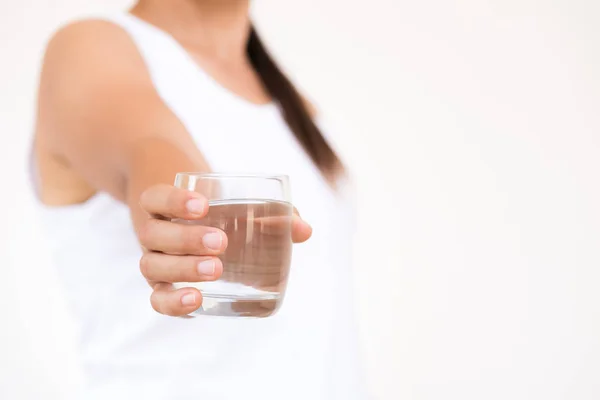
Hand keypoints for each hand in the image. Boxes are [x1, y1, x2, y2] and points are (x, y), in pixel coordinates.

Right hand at [137, 184, 311, 315]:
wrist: (191, 224)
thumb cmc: (218, 212)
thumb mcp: (236, 205)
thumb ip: (272, 214)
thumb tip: (304, 231)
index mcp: (162, 205)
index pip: (155, 198)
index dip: (173, 201)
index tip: (204, 205)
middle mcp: (153, 233)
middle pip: (153, 235)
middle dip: (186, 239)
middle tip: (221, 242)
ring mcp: (155, 261)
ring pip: (152, 267)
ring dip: (182, 270)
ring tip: (217, 270)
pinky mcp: (164, 288)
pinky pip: (158, 299)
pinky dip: (173, 303)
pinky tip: (197, 300)